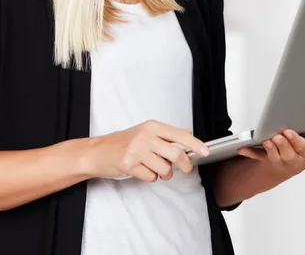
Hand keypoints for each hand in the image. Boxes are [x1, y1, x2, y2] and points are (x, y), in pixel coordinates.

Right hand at [83, 120, 209, 182]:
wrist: (98, 151)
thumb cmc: (123, 142)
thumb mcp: (146, 131)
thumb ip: (167, 133)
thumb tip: (188, 132)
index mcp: (152, 126)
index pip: (180, 135)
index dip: (195, 144)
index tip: (206, 151)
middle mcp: (146, 136)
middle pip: (176, 154)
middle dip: (185, 166)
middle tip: (186, 170)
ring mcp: (137, 150)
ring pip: (165, 169)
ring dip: (165, 174)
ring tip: (157, 169)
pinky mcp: (129, 165)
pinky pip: (151, 177)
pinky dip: (151, 178)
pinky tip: (143, 171)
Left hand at [236, 113, 304, 179]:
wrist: (291, 162)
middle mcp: (302, 156)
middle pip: (298, 153)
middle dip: (291, 144)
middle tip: (284, 133)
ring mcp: (286, 161)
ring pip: (279, 158)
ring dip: (273, 149)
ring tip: (269, 140)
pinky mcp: (271, 162)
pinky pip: (260, 158)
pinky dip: (252, 153)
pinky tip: (243, 148)